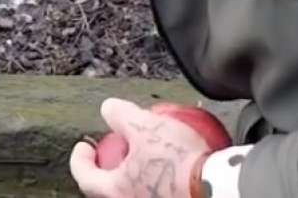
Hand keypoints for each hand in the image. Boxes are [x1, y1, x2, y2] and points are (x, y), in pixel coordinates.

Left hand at [70, 99, 209, 197]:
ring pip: (131, 194)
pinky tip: (165, 169)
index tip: (84, 147)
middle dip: (106, 171)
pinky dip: (151, 185)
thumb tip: (107, 109)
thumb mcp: (142, 124)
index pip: (85, 178)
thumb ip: (119, 114)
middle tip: (111, 153)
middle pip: (108, 191)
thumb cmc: (175, 158)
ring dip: (130, 178)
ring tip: (140, 159)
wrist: (218, 187)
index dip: (79, 160)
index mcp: (116, 193)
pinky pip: (153, 195)